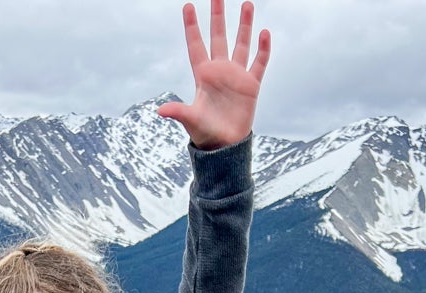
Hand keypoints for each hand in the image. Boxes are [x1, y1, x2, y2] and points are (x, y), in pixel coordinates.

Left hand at [156, 0, 270, 150]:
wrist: (225, 145)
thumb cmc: (205, 133)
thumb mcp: (191, 120)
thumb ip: (179, 112)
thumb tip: (160, 111)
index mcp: (202, 75)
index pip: (196, 45)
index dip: (192, 26)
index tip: (187, 5)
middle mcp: (219, 70)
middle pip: (218, 36)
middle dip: (217, 16)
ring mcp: (236, 75)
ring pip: (241, 44)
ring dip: (244, 25)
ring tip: (246, 4)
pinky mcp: (251, 85)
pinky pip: (259, 63)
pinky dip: (263, 49)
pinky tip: (264, 33)